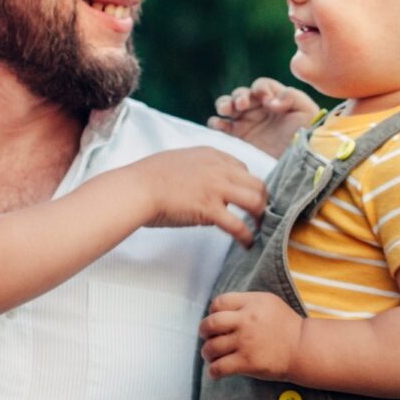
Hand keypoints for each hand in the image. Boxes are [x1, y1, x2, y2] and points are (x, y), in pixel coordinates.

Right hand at [141, 147, 266, 244]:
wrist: (137, 188)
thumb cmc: (148, 177)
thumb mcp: (178, 161)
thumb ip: (197, 170)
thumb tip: (204, 186)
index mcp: (211, 155)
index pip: (242, 169)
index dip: (247, 185)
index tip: (246, 197)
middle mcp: (219, 169)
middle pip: (256, 184)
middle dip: (262, 200)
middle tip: (259, 215)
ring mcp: (216, 188)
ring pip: (255, 201)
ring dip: (260, 217)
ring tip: (258, 229)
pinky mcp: (210, 209)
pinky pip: (238, 225)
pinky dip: (247, 237)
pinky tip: (248, 244)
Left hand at [200, 291, 303, 377]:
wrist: (303, 348)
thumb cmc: (284, 325)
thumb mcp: (268, 302)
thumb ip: (245, 302)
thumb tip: (218, 309)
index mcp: (251, 303)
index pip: (219, 302)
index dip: (212, 312)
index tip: (216, 320)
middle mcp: (246, 320)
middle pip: (210, 323)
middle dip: (203, 331)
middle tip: (206, 337)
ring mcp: (246, 342)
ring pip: (212, 347)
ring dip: (207, 353)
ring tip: (211, 355)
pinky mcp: (248, 362)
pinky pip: (220, 367)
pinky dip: (213, 371)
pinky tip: (215, 372)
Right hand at [209, 79, 317, 157]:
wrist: (298, 166)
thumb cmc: (306, 136)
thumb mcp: (306, 112)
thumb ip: (291, 96)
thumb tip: (270, 101)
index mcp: (273, 99)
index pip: (261, 86)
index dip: (261, 89)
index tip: (267, 101)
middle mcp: (257, 109)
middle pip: (240, 94)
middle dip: (239, 96)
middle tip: (242, 105)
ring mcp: (244, 123)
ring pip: (226, 106)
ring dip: (224, 104)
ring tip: (226, 110)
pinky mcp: (235, 139)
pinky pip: (219, 127)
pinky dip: (215, 123)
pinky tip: (219, 125)